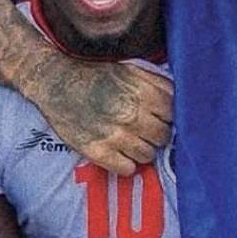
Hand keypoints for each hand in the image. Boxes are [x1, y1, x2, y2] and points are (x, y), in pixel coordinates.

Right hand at [32, 55, 171, 176]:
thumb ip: (157, 83)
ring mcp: (115, 135)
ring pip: (147, 155)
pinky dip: (124, 162)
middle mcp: (131, 115)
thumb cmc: (94, 73)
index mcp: (142, 93)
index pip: (174, 116)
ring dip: (139, 148)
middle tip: (138, 126)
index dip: (166, 116)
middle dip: (153, 132)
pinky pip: (127, 169)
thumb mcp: (128, 68)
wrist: (54, 81)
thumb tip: (182, 99)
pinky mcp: (98, 151)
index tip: (156, 115)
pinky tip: (115, 149)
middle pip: (162, 137)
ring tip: (124, 136)